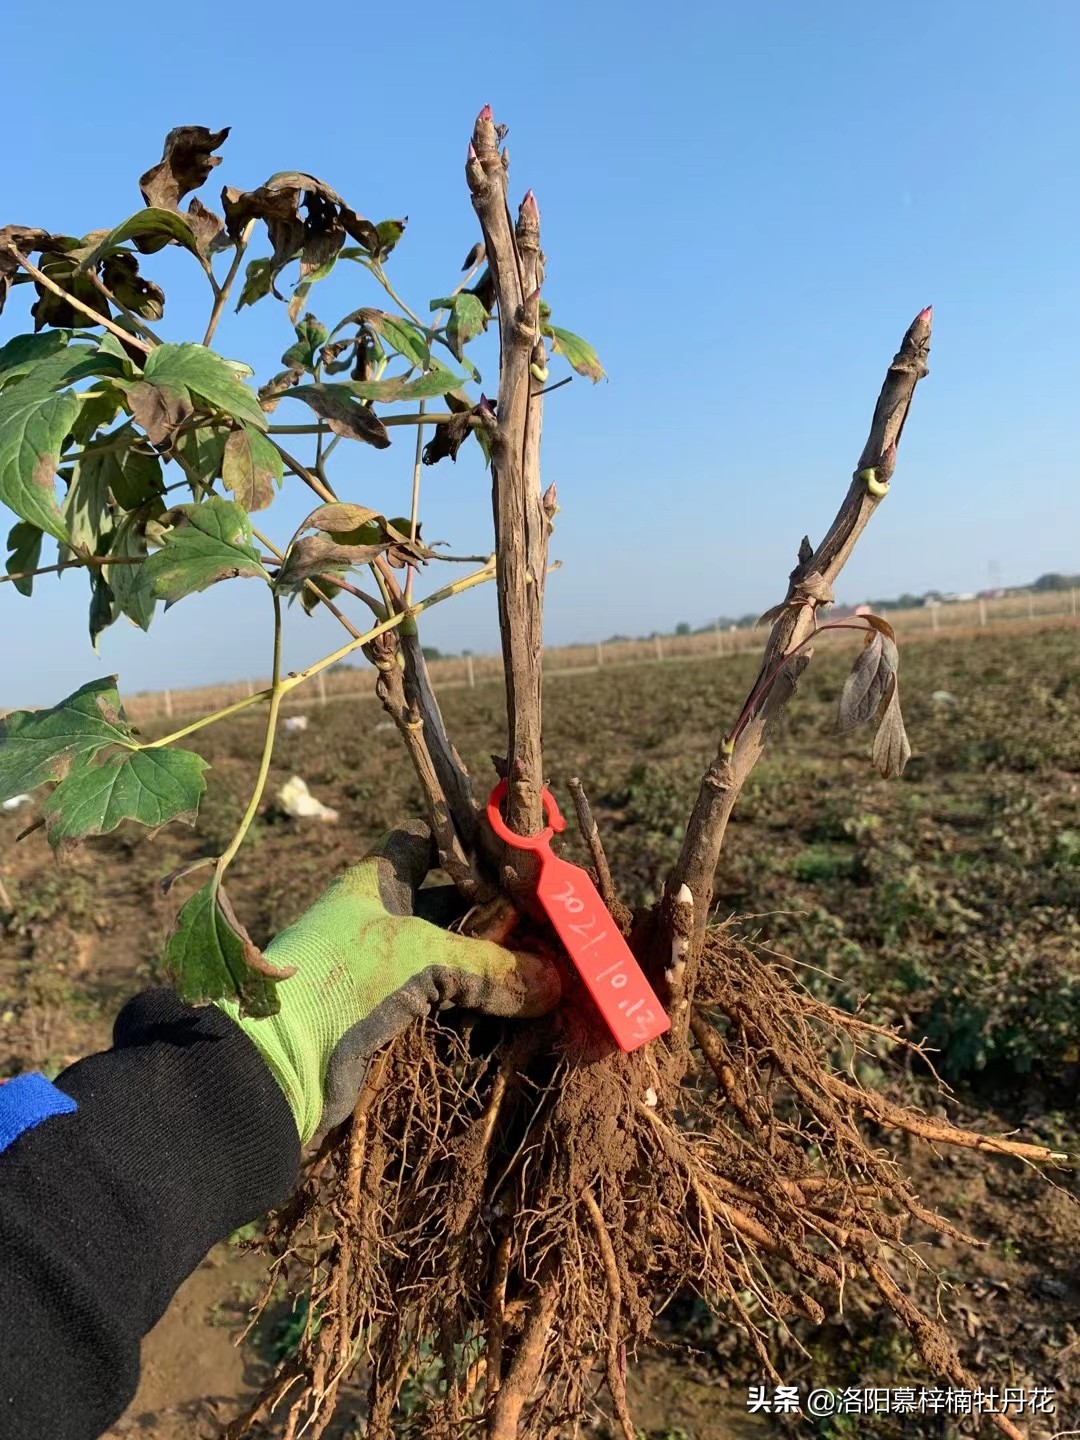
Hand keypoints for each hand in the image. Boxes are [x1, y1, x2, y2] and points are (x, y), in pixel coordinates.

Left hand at [216, 821, 560, 1141]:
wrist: (278, 1063)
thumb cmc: (342, 979)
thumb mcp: (422, 957)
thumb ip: (490, 966)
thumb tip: (553, 980)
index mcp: (374, 883)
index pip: (424, 846)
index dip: (465, 848)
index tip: (515, 861)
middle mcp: (375, 921)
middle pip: (446, 908)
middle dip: (494, 920)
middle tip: (549, 930)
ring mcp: (377, 971)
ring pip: (447, 961)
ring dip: (490, 972)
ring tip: (546, 977)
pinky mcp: (383, 1018)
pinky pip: (441, 1006)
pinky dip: (475, 1012)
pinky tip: (516, 1018)